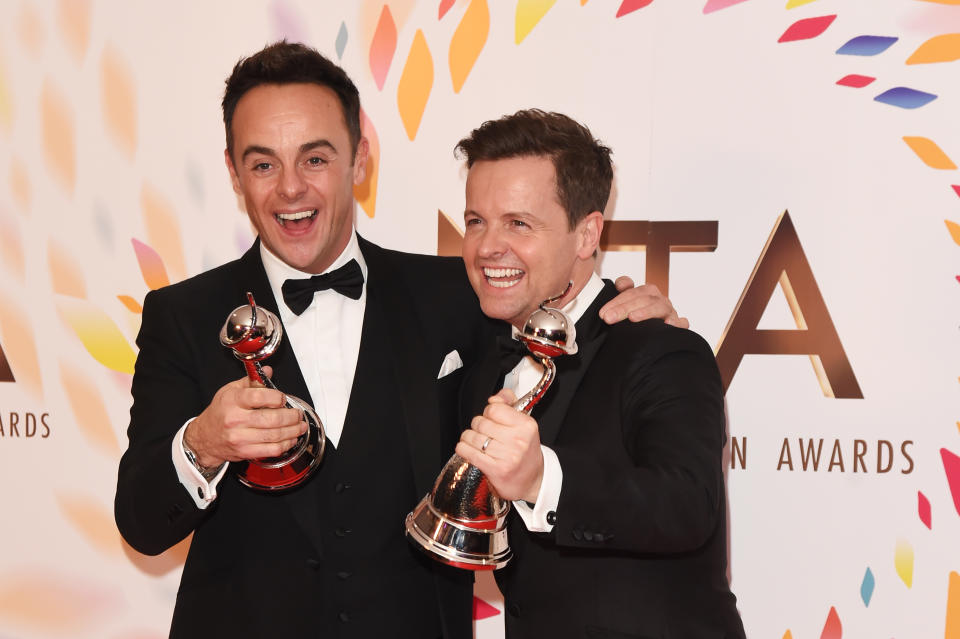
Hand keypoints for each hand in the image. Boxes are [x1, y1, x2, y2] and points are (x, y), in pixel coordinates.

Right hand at [183, 366, 306, 466]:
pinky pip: (271, 450)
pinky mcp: (245, 452)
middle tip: (298, 414)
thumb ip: (252, 381)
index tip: (283, 398)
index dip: (277, 397)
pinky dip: (285, 444)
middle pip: (271, 419)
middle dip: (291, 417)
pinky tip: (291, 439)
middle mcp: (235, 420)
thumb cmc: (220, 412)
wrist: (204, 438)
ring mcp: (240, 438)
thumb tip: (268, 371)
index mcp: (232, 401)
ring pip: (274, 435)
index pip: (259, 397)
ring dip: (293, 431)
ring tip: (300, 426)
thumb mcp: (230, 391)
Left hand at [455, 389, 543, 502]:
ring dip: (469, 438)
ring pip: (472, 436)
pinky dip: (463, 448)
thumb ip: (510, 405)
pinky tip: (468, 449)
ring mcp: (507, 456)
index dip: (488, 412)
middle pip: (480, 422)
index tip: (491, 417)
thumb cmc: (526, 452)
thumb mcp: (524, 425)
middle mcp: (518, 440)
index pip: (494, 408)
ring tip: (477, 442)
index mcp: (526, 425)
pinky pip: (468, 452)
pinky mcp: (495, 469)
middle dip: (478, 425)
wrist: (533, 481)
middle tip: (484, 432)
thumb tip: (496, 396)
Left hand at [599, 276, 689, 328]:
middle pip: (642, 298)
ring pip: (659, 306)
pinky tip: (669, 324)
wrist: (651, 333)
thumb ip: (622, 291)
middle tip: (608, 318)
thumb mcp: (626, 305)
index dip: (617, 300)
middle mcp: (657, 299)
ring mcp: (668, 311)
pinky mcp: (678, 324)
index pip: (631, 290)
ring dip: (645, 312)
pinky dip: (677, 322)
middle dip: (624, 308)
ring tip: (632, 318)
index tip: (603, 313)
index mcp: (645, 292)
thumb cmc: (637, 317)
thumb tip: (621, 284)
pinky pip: (681, 323)